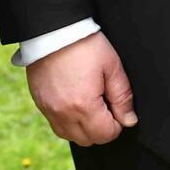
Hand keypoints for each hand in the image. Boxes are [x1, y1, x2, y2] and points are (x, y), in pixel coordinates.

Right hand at [26, 31, 137, 146]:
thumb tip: (129, 120)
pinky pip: (56, 125)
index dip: (117, 122)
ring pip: (71, 136)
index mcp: (84, 106)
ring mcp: (49, 110)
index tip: (115, 104)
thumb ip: (123, 97)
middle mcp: (64, 114)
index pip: (106, 135)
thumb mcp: (112, 66)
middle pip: (89, 140)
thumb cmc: (84, 44)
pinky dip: (67, 120)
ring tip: (88, 100)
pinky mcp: (40, 104)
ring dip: (83, 126)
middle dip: (101, 126)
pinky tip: (73, 99)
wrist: (54, 29)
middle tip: (103, 100)